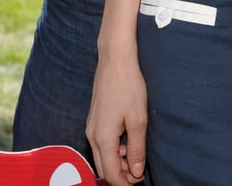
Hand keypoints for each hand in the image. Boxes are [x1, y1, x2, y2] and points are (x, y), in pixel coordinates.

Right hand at [86, 54, 147, 185]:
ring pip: (102, 155)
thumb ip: (137, 149)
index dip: (125, 183)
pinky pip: (101, 143)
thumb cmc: (128, 85)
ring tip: (136, 153)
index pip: (110, 174)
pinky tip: (128, 139)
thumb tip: (136, 172)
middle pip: (103, 168)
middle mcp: (92, 135)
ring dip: (118, 161)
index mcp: (103, 138)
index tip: (139, 181)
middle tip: (139, 171)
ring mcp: (91, 126)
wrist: (115, 58)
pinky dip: (114, 148)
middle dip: (121, 175)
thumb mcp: (138, 119)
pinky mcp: (94, 118)